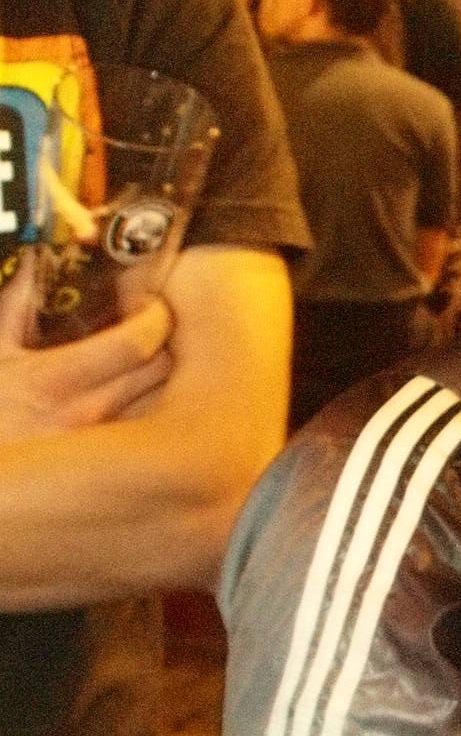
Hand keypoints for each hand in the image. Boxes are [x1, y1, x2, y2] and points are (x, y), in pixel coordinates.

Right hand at [0, 256, 172, 440]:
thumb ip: (14, 309)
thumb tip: (31, 266)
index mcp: (53, 382)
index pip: (136, 344)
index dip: (156, 317)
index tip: (154, 304)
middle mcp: (86, 417)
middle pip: (165, 372)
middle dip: (170, 343)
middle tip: (161, 330)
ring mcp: (102, 448)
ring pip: (167, 406)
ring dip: (169, 381)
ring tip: (156, 365)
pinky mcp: (110, 470)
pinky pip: (153, 437)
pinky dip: (158, 414)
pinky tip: (146, 402)